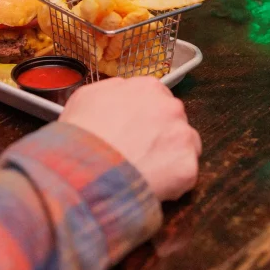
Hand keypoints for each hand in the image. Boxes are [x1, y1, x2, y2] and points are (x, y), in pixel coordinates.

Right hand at [60, 76, 201, 200]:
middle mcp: (170, 107)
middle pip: (172, 120)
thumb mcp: (86, 96)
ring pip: (183, 146)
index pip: (156, 97)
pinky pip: (183, 174)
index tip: (136, 127)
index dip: (144, 115)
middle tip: (138, 149)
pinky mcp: (187, 167)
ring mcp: (182, 136)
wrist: (85, 168)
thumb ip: (112, 90)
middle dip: (159, 133)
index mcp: (147, 87)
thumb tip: (121, 94)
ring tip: (143, 168)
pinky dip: (170, 181)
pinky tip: (148, 182)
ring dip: (168, 155)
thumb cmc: (82, 133)